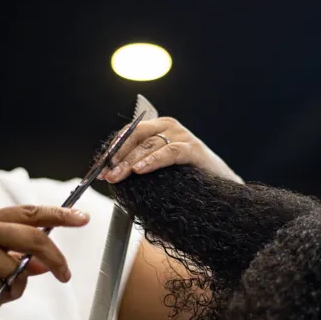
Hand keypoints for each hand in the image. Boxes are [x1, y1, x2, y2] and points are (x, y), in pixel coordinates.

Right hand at [0, 205, 88, 319]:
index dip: (59, 215)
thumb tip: (44, 264)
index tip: (83, 218)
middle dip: (56, 260)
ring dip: (10, 291)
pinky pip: (2, 293)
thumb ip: (12, 253)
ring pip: (18, 274)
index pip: (30, 213)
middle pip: (35, 240)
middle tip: (65, 275)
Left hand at [100, 117, 242, 183]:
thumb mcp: (158, 173)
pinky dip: (153, 160)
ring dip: (130, 161)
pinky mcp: (194, 150)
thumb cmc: (188, 182)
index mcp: (159, 130)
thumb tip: (110, 175)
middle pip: (136, 136)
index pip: (128, 134)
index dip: (112, 150)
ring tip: (119, 176)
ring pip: (149, 144)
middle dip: (118, 156)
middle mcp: (170, 128)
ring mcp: (183, 137)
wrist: (221, 191)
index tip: (99, 167)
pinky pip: (169, 152)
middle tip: (107, 174)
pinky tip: (140, 170)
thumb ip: (138, 169)